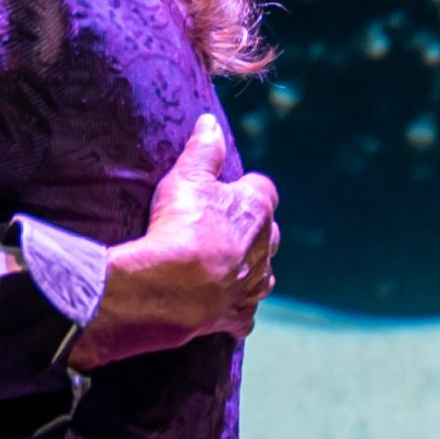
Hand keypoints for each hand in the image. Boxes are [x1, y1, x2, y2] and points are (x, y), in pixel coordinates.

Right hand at [69, 107, 280, 366]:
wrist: (171, 287)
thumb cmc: (180, 226)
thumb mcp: (186, 177)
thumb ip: (203, 150)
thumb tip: (210, 123)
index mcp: (258, 210)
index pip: (263, 189)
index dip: (245, 188)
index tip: (226, 189)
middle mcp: (265, 248)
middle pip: (269, 234)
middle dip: (252, 230)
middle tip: (222, 227)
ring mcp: (252, 285)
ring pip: (262, 275)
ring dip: (249, 269)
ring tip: (224, 266)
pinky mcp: (237, 315)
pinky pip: (245, 313)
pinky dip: (236, 308)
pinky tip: (223, 306)